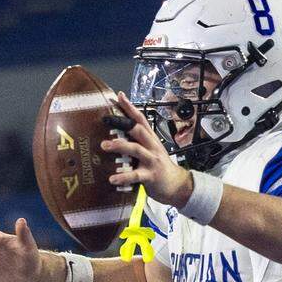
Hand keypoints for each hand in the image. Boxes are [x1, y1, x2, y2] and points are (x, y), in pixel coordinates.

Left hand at [100, 92, 192, 207]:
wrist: (176, 185)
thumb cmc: (157, 167)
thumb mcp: (148, 151)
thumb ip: (135, 143)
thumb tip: (114, 137)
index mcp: (150, 139)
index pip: (140, 119)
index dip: (130, 107)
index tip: (119, 96)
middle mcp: (152, 146)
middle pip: (138, 130)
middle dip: (122, 123)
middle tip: (105, 119)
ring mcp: (152, 160)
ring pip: (136, 149)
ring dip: (120, 145)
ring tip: (105, 145)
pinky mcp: (151, 176)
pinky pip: (136, 175)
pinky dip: (124, 177)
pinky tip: (112, 178)